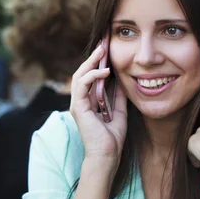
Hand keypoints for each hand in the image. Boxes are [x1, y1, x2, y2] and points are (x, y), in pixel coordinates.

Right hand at [70, 40, 127, 172]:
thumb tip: (121, 80)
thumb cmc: (112, 138)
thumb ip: (118, 96)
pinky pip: (83, 85)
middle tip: (104, 43)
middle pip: (82, 72)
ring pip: (79, 75)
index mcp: (88, 102)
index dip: (97, 63)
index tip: (107, 50)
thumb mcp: (119, 111)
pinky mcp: (78, 107)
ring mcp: (77, 104)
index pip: (89, 77)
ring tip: (103, 50)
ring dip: (91, 61)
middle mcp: (80, 101)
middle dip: (93, 57)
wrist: (107, 155)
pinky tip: (105, 71)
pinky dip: (93, 75)